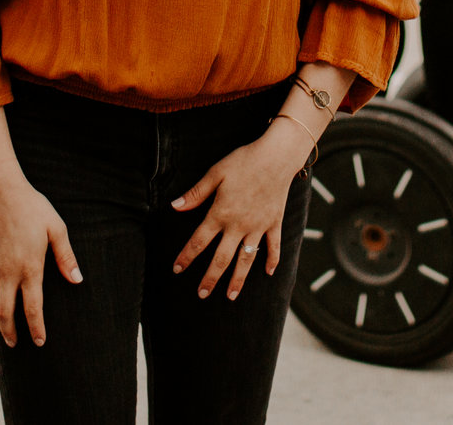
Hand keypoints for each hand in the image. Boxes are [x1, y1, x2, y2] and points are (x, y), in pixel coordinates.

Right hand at [0, 174, 81, 346]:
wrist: (1, 192)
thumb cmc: (33, 209)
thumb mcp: (56, 229)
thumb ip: (66, 257)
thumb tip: (77, 280)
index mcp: (29, 267)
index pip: (32, 308)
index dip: (36, 328)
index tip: (39, 342)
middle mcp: (7, 272)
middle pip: (5, 313)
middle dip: (11, 333)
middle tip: (16, 343)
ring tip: (1, 331)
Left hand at [170, 121, 308, 301]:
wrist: (277, 157)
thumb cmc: (244, 161)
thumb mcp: (216, 173)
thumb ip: (196, 193)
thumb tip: (175, 207)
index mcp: (221, 213)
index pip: (199, 241)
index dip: (186, 256)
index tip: (177, 269)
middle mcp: (239, 225)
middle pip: (221, 258)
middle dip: (210, 278)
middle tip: (201, 295)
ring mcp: (258, 226)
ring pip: (246, 259)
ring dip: (238, 280)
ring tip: (230, 296)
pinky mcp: (274, 223)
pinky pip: (273, 246)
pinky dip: (272, 260)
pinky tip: (269, 273)